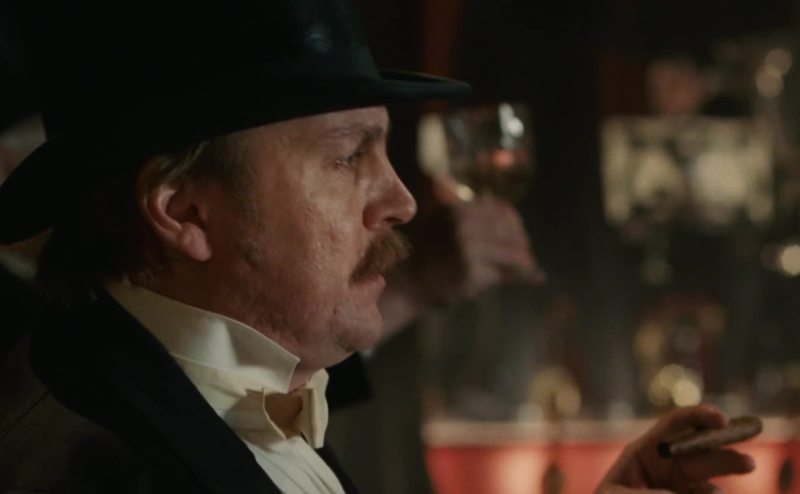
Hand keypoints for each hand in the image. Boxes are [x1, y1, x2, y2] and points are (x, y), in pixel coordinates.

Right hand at [379, 195, 541, 337]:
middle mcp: (464, 225)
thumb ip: (470, 216)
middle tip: (528, 256)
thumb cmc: (428, 256)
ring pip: (513, 252)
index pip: (501, 210)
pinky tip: (534, 278)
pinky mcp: (472, 272)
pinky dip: (524, 276)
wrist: (409, 284)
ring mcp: (468, 248)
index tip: (520, 236)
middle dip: (523, 243)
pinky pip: (507, 272)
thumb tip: (504, 208)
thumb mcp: (444, 225)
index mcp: (459, 211)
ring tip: (530, 268)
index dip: (515, 223)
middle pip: (510, 231)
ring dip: (526, 261)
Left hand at [597, 405, 755, 493]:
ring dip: (727, 472)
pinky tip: (717, 493)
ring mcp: (679, 487)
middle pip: (700, 451)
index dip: (699, 417)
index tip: (721, 419)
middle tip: (747, 463)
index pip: (675, 425)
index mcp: (644, 453)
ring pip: (709, 478)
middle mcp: (666, 466)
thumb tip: (706, 492)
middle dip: (724, 452)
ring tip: (743, 470)